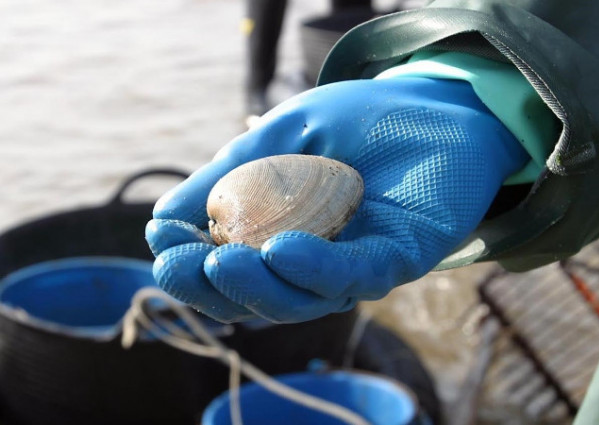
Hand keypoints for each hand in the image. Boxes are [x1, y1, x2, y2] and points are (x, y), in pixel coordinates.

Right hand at [146, 77, 528, 322]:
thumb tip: (162, 218)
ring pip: (301, 298)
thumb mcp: (277, 139)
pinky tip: (282, 250)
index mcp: (281, 237)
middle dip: (215, 288)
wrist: (433, 103)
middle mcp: (316, 263)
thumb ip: (227, 177)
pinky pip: (354, 275)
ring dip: (258, 287)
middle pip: (259, 297)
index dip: (190, 265)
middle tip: (181, 265)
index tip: (161, 241)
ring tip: (223, 262)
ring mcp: (357, 265)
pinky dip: (315, 269)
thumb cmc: (355, 123)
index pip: (228, 268)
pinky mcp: (399, 258)